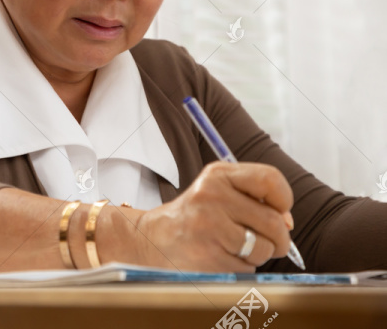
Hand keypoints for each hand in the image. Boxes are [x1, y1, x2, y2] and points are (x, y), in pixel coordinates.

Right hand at [132, 161, 295, 271]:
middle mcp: (211, 196)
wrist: (155, 238)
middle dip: (278, 238)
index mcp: (218, 175)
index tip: (279, 211)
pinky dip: (242, 266)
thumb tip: (287, 222)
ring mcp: (208, 226)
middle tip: (267, 241)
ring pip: (263, 247)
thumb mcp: (219, 190)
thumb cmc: (196, 216)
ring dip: (259, 254)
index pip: (270, 180)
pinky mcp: (208, 255)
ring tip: (235, 247)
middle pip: (273, 221)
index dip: (283, 200)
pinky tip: (222, 256)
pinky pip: (247, 267)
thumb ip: (255, 198)